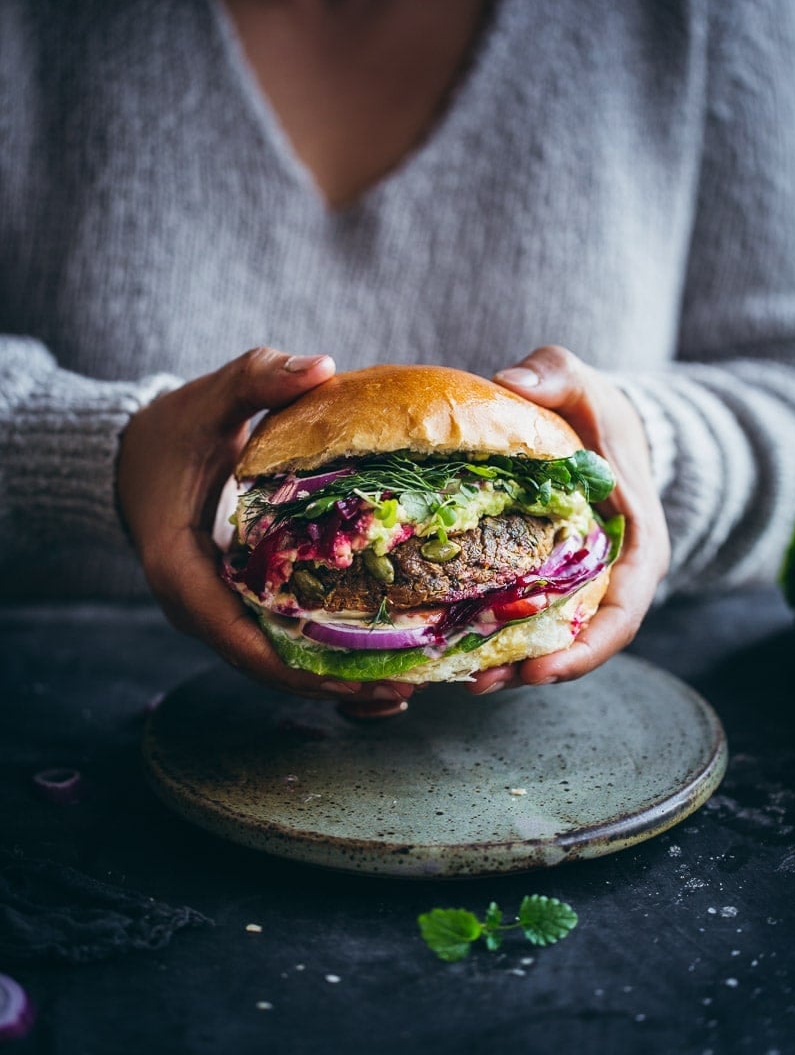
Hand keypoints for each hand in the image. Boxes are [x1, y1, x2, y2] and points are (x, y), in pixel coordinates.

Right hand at [116, 346, 413, 708]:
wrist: (128, 454)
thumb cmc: (168, 430)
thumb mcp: (209, 400)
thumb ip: (258, 378)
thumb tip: (321, 365)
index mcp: (180, 572)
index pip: (241, 641)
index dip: (302, 669)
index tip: (362, 681)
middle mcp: (196, 607)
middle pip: (268, 666)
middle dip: (332, 685)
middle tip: (404, 689)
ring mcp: (212, 611)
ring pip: (274, 663)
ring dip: (332, 679)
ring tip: (403, 687)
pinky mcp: (230, 604)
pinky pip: (276, 642)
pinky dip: (320, 655)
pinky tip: (374, 655)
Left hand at [467, 345, 669, 693]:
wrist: (595, 424)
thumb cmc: (595, 409)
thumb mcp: (581, 382)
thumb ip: (556, 375)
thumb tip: (511, 380)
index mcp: (639, 541)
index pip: (624, 609)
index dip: (587, 646)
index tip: (542, 667)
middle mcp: (615, 575)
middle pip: (585, 640)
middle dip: (538, 669)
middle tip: (481, 683)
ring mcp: (582, 583)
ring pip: (554, 638)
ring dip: (511, 666)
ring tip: (461, 681)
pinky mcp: (550, 582)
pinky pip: (530, 619)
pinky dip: (498, 639)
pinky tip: (454, 650)